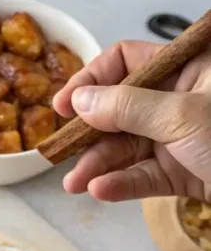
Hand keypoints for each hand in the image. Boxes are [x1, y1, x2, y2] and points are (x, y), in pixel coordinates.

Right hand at [53, 41, 210, 201]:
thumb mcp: (182, 116)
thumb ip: (128, 108)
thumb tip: (81, 100)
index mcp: (192, 65)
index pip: (128, 59)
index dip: (92, 80)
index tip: (63, 106)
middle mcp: (184, 97)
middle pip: (122, 109)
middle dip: (90, 134)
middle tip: (58, 152)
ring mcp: (183, 137)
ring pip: (130, 147)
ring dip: (100, 165)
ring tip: (73, 184)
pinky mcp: (185, 172)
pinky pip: (145, 176)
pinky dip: (122, 184)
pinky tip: (101, 191)